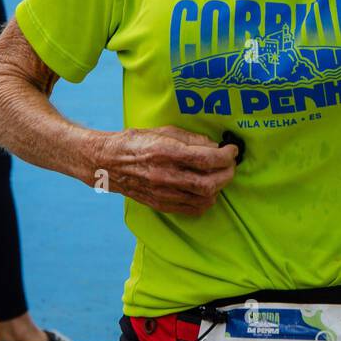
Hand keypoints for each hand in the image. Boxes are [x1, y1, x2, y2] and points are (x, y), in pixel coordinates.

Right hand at [94, 127, 237, 214]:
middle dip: (227, 173)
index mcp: (167, 152)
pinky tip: (208, 191)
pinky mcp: (161, 204)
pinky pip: (192, 209)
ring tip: (220, 176)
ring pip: (204, 198)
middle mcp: (166, 175)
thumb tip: (215, 146)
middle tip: (230, 164)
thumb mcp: (164, 131)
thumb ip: (192, 139)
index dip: (226, 155)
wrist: (108, 162)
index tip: (232, 150)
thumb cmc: (137, 142)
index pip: (206, 159)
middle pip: (209, 182)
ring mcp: (163, 192)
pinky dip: (206, 201)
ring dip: (219, 187)